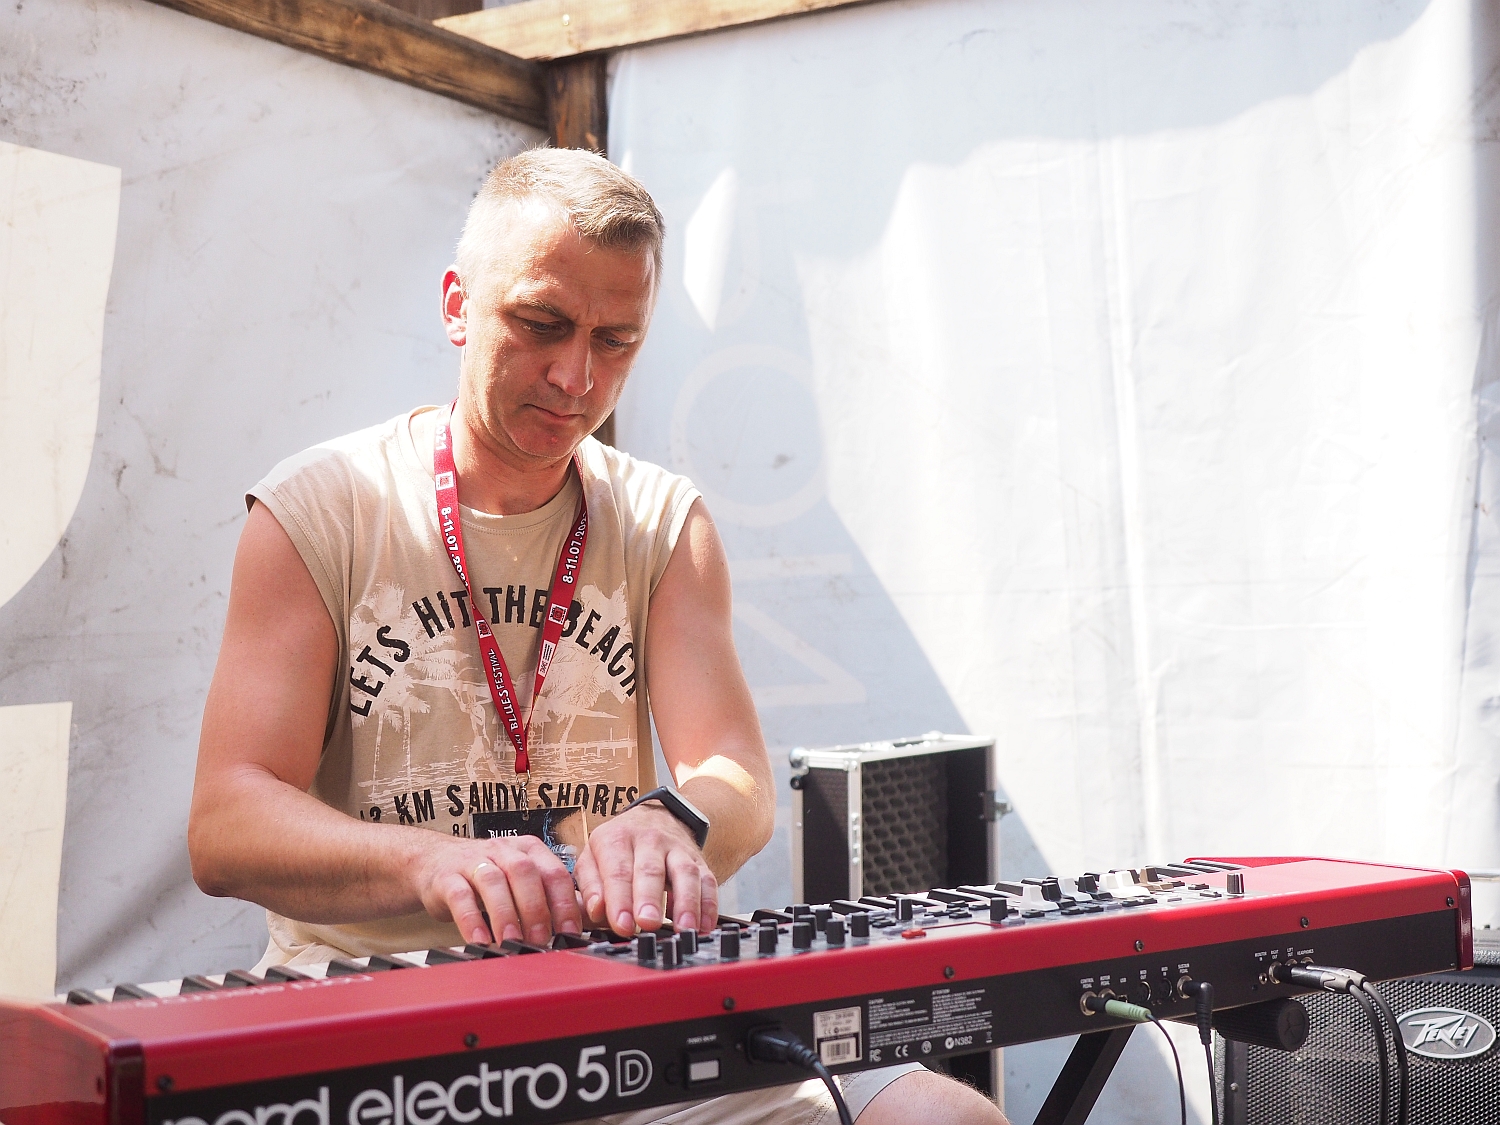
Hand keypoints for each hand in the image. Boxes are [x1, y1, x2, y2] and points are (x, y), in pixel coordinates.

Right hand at [411, 834, 581, 946]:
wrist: (434, 861)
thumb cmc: (486, 876)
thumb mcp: (518, 880)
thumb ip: (545, 898)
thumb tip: (577, 926)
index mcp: (528, 851)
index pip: (554, 873)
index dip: (565, 904)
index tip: (570, 933)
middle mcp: (503, 851)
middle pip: (525, 873)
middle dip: (536, 909)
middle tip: (541, 940)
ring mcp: (473, 861)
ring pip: (493, 882)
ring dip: (506, 914)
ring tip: (512, 941)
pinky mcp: (446, 877)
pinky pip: (460, 896)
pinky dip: (471, 920)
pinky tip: (480, 940)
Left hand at [573, 801, 717, 934]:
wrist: (654, 818)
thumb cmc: (618, 848)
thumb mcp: (592, 858)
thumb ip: (591, 886)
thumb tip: (596, 910)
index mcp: (617, 839)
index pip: (617, 871)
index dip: (619, 900)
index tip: (622, 925)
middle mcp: (649, 840)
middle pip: (651, 870)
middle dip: (650, 899)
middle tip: (648, 923)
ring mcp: (677, 850)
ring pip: (685, 874)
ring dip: (687, 903)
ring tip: (684, 929)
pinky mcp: (698, 861)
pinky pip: (707, 881)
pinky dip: (708, 905)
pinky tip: (705, 925)